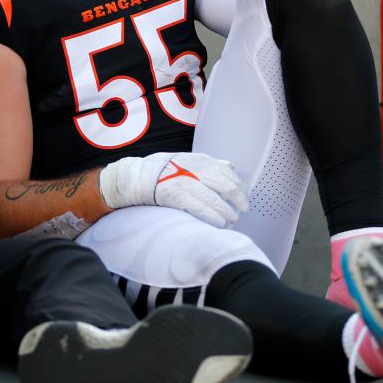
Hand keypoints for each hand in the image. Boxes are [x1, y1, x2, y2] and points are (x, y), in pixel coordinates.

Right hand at [98, 151, 248, 227]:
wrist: (137, 178)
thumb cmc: (163, 170)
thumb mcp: (187, 159)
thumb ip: (209, 163)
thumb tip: (230, 166)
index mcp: (198, 159)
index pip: (227, 173)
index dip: (239, 186)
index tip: (244, 196)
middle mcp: (194, 169)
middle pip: (225, 186)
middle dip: (238, 200)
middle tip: (243, 209)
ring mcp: (185, 183)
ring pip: (215, 200)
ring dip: (227, 213)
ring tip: (232, 220)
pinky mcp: (177, 197)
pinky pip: (201, 209)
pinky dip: (213, 217)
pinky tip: (220, 223)